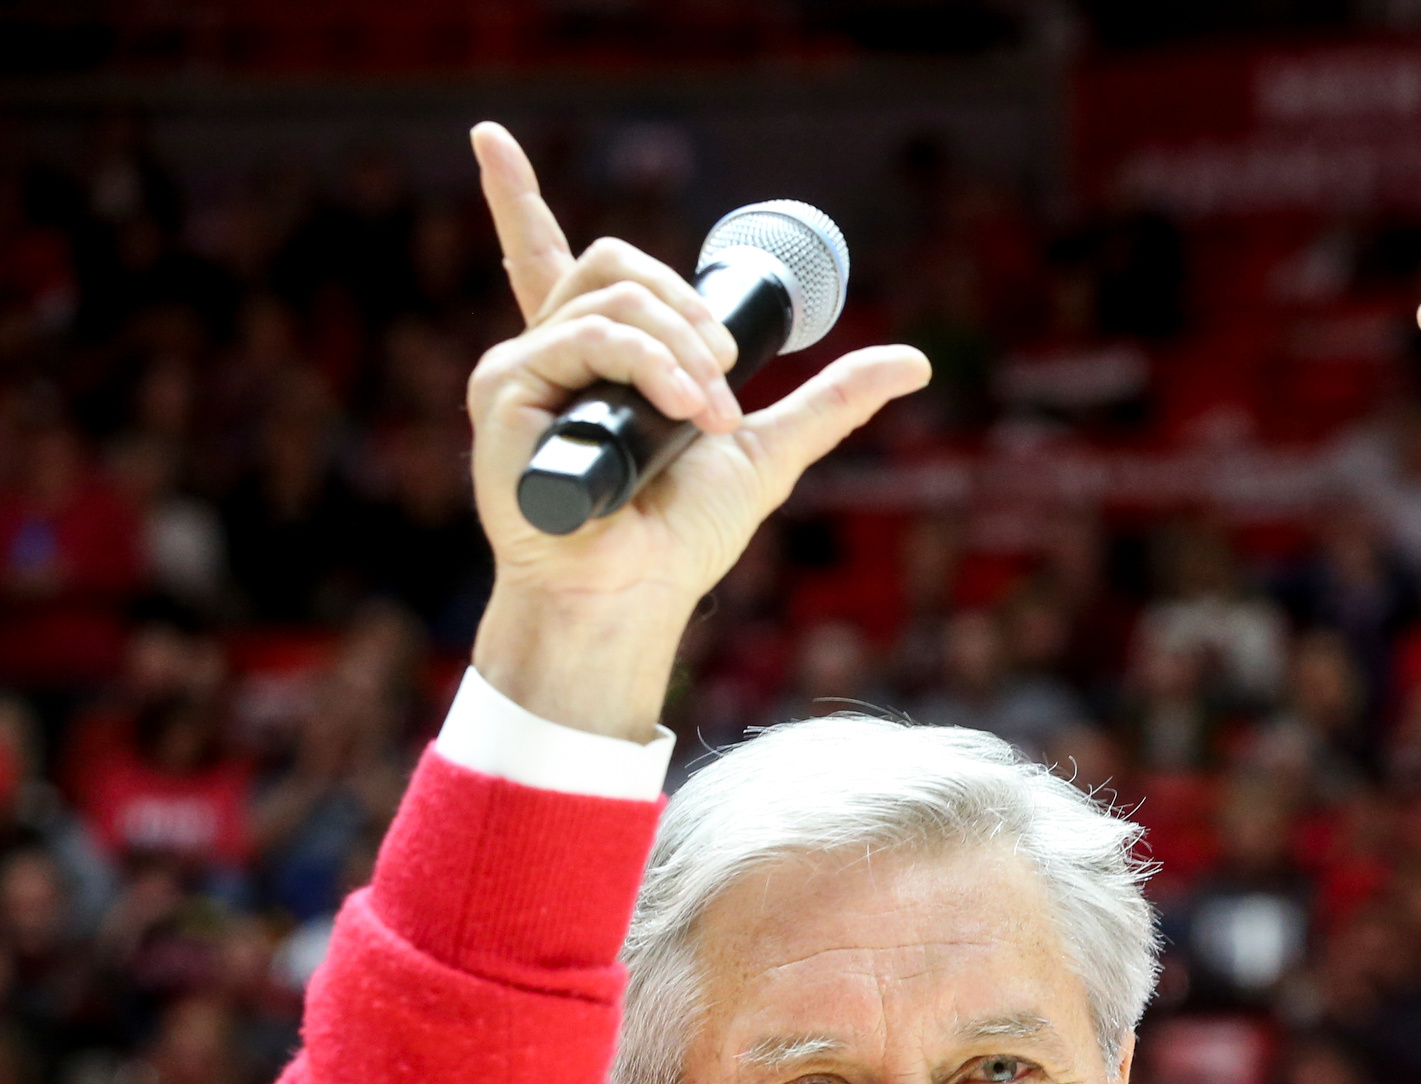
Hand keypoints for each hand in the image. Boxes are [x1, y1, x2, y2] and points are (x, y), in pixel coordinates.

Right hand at [462, 123, 928, 739]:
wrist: (639, 594)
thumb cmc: (681, 537)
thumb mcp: (769, 451)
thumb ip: (831, 401)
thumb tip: (914, 360)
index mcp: (596, 358)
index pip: (550, 259)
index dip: (518, 196)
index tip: (491, 137)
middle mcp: (551, 354)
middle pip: (614, 264)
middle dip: (688, 309)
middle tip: (727, 378)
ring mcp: (525, 370)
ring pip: (612, 297)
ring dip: (682, 350)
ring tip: (708, 414)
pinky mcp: (506, 394)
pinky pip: (585, 337)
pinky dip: (650, 366)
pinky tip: (681, 411)